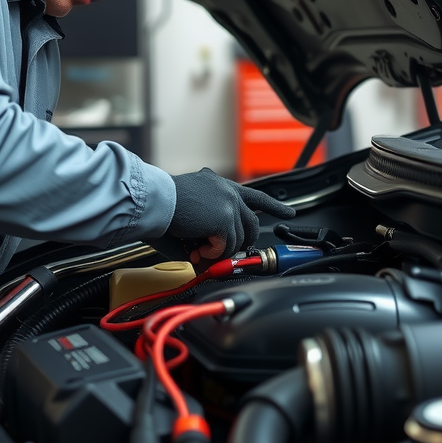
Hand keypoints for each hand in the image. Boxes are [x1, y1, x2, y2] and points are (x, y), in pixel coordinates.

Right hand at [169, 167, 295, 259]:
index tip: (288, 213)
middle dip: (243, 243)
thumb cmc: (160, 207)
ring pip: (238, 238)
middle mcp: (227, 190)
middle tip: (225, 253)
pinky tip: (197, 248)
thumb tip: (207, 257)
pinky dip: (212, 253)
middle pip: (251, 223)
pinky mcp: (225, 218)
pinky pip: (227, 246)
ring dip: (219, 250)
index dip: (273, 205)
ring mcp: (229, 203)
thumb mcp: (190, 215)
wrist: (153, 200)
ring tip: (197, 249)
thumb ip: (206, 231)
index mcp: (219, 185)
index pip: (254, 196)